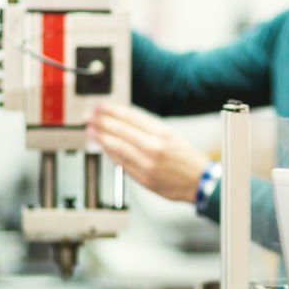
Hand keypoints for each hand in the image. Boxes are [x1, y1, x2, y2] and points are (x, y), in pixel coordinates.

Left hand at [85, 102, 208, 202]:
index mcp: (162, 133)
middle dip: (101, 122)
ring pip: (118, 147)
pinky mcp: (143, 178)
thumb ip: (148, 129)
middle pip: (121, 131)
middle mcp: (154, 147)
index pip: (131, 117)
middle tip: (89, 117)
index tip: (100, 106)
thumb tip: (123, 122)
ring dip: (101, 138)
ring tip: (91, 131)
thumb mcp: (171, 135)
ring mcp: (147, 164)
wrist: (199, 182)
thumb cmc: (186, 158)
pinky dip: (111, 154)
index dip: (112, 110)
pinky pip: (121, 163)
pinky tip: (104, 148)